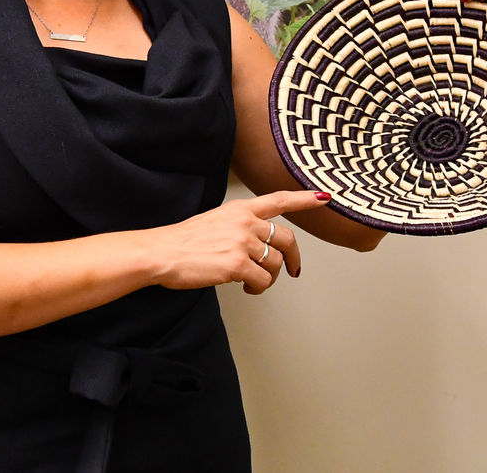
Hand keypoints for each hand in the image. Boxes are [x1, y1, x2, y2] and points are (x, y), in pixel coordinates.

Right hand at [152, 190, 330, 294]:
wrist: (162, 252)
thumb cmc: (183, 241)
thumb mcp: (215, 220)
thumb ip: (239, 226)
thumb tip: (255, 243)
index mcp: (240, 209)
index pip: (278, 200)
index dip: (304, 199)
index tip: (324, 197)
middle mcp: (245, 222)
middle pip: (287, 238)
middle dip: (293, 258)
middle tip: (292, 270)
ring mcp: (242, 243)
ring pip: (276, 263)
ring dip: (269, 278)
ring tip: (252, 283)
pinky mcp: (237, 264)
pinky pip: (263, 281)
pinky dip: (258, 289)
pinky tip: (245, 289)